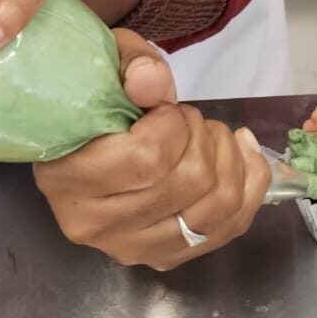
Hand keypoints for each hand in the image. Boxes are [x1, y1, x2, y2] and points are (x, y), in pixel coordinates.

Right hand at [33, 30, 270, 269]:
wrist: (81, 134)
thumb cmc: (93, 95)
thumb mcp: (107, 60)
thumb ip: (131, 63)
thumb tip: (155, 83)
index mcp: (67, 178)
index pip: (148, 158)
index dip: (173, 123)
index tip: (164, 107)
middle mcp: (97, 225)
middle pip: (189, 182)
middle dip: (204, 136)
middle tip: (188, 118)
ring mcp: (132, 248)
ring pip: (216, 208)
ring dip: (229, 158)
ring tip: (211, 134)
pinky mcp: (164, 257)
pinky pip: (229, 228)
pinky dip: (249, 186)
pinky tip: (242, 153)